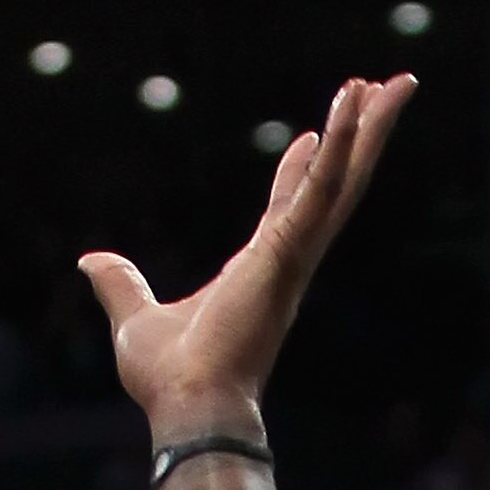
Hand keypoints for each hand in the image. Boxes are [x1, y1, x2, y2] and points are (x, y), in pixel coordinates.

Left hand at [80, 76, 414, 435]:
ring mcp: (293, 255)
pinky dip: (342, 146)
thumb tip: (90, 261)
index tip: (313, 134)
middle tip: (390, 94)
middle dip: (364, 141)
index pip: (287, 209)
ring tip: (399, 82)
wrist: (189, 407)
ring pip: (344, 180)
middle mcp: (286, 261)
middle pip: (336, 188)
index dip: (301, 171)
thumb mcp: (134, 317)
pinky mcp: (288, 251)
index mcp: (259, 272)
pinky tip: (355, 103)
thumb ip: (120, 285)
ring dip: (371, 128)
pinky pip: (322, 189)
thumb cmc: (170, 379)